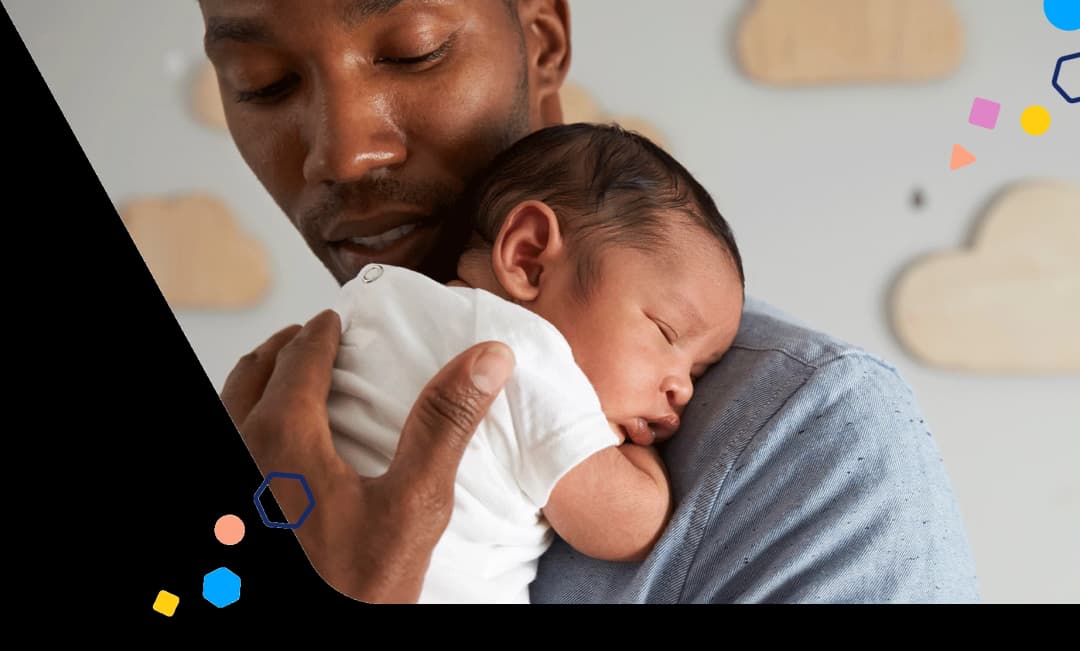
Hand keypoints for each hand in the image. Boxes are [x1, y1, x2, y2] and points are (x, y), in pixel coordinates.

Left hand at [220, 309, 514, 602]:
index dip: (322, 334)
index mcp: (282, 437)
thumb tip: (488, 357)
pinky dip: (248, 421)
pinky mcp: (232, 516)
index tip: (337, 320)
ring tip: (291, 381)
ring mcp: (230, 486)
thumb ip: (445, 424)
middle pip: (253, 373)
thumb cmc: (360, 586)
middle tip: (312, 338)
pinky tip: (277, 446)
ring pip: (230, 407)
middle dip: (285, 348)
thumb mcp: (415, 505)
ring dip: (259, 382)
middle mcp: (241, 450)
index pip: (300, 360)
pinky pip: (233, 442)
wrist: (325, 639)